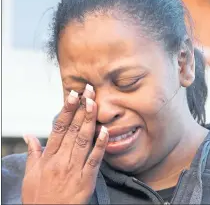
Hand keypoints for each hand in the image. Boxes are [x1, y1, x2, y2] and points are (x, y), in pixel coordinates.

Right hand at [21, 85, 108, 203]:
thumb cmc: (39, 197)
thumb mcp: (30, 174)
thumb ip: (32, 153)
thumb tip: (29, 135)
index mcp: (48, 157)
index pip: (59, 127)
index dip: (66, 110)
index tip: (72, 95)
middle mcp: (61, 159)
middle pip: (73, 129)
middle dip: (81, 108)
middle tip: (88, 90)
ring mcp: (74, 168)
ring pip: (83, 140)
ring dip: (90, 120)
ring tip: (95, 103)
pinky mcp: (87, 179)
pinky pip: (95, 159)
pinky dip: (100, 145)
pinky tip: (105, 131)